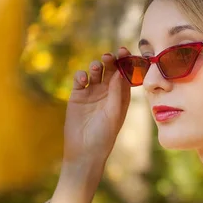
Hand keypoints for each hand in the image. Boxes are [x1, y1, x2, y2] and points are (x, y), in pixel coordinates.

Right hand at [62, 47, 131, 168]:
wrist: (84, 151)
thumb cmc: (104, 136)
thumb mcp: (114, 114)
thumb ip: (117, 92)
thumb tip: (120, 71)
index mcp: (121, 95)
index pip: (125, 74)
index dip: (126, 62)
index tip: (125, 52)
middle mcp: (108, 91)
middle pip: (110, 70)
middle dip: (111, 61)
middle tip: (109, 56)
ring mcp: (92, 92)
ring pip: (95, 72)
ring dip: (96, 66)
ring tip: (96, 67)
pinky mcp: (77, 96)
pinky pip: (80, 80)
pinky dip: (80, 76)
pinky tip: (82, 80)